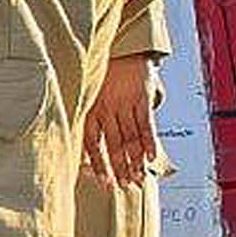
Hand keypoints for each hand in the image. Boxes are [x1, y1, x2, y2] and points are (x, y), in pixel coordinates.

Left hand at [82, 52, 158, 184]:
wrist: (122, 49)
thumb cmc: (103, 77)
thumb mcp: (91, 96)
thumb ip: (91, 121)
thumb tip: (83, 151)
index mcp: (90, 109)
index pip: (92, 143)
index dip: (98, 163)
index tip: (104, 182)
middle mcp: (106, 109)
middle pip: (113, 144)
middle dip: (119, 167)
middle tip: (125, 187)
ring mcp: (125, 103)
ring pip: (130, 137)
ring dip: (135, 160)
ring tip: (139, 178)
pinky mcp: (142, 97)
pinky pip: (146, 123)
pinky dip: (149, 141)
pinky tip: (151, 157)